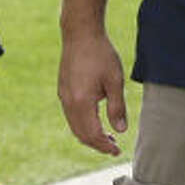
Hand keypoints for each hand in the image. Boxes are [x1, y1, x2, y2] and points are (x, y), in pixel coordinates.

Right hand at [58, 28, 128, 155]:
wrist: (80, 33)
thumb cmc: (100, 54)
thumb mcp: (115, 81)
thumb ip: (117, 107)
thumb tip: (121, 130)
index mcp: (81, 102)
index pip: (92, 134)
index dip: (105, 146)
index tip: (117, 151)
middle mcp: (68, 102)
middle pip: (80, 134)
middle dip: (97, 144)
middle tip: (114, 147)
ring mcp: (63, 96)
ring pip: (74, 126)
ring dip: (89, 135)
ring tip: (107, 136)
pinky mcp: (62, 90)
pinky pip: (70, 115)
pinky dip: (82, 124)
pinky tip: (96, 120)